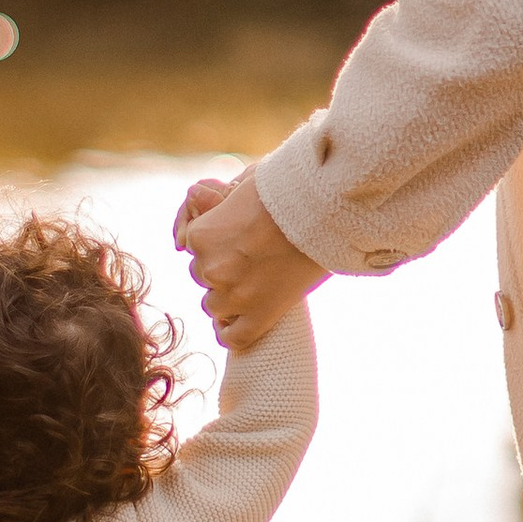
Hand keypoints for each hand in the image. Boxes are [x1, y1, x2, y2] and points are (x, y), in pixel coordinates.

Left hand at [178, 169, 325, 350]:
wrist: (329, 210)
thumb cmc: (290, 189)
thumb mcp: (244, 184)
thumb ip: (214, 198)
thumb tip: (193, 195)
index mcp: (201, 235)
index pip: (194, 247)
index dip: (216, 243)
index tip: (238, 239)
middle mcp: (211, 267)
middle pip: (203, 276)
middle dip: (222, 269)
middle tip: (253, 258)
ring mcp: (235, 296)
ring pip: (214, 307)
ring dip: (228, 298)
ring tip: (255, 284)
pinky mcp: (260, 317)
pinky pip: (232, 337)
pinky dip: (231, 332)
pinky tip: (240, 321)